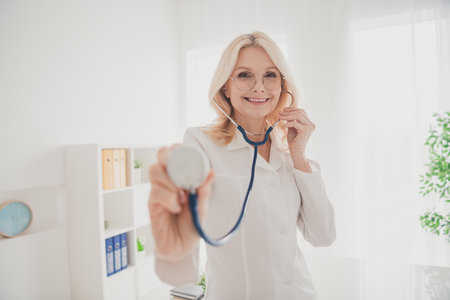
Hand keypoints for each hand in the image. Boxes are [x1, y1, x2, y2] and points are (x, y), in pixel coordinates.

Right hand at [148, 144, 214, 261]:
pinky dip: (169, 199)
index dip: (182, 150)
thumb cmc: (192, 224)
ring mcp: (158, 189)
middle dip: (171, 159)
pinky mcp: (152, 202)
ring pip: (155, 170)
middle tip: (182, 175)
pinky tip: (176, 207)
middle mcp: (168, 178)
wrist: (182, 247)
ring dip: (171, 181)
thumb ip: (204, 190)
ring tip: (182, 196)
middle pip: (162, 153)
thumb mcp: (202, 206)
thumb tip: (211, 172)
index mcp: (182, 174)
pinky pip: (156, 191)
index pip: (177, 151)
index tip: (192, 161)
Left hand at [279, 107, 315, 157]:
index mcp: (309, 123)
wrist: (296, 152)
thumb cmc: (294, 142)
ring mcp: (309, 127)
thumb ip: (291, 121)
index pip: (302, 112)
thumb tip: (285, 112)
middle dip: (288, 112)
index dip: (292, 109)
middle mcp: (311, 124)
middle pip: (299, 112)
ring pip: (297, 116)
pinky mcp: (305, 130)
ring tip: (279, 118)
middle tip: (280, 113)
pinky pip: (295, 123)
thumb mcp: (292, 129)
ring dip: (287, 116)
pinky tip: (282, 126)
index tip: (283, 110)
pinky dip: (287, 124)